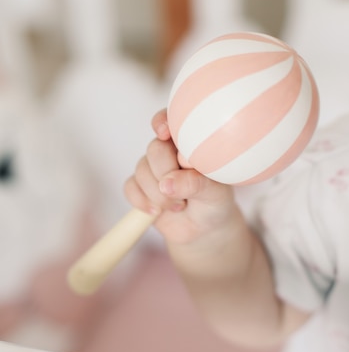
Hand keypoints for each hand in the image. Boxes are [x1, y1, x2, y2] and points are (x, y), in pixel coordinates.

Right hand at [124, 109, 236, 244]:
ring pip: (141, 170)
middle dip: (166, 173)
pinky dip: (142, 201)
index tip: (163, 133)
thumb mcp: (214, 193)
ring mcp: (152, 169)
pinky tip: (157, 211)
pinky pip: (130, 188)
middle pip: (155, 149)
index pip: (172, 121)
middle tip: (183, 194)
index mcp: (190, 144)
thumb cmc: (215, 203)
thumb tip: (166, 183)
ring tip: (179, 206)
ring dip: (158, 194)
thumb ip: (194, 184)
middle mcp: (169, 152)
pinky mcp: (139, 187)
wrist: (203, 230)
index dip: (162, 122)